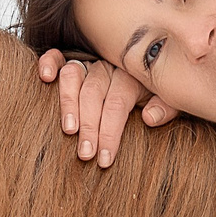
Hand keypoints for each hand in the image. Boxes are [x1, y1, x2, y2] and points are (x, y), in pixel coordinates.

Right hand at [38, 49, 174, 167]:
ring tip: (69, 130)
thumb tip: (149, 118)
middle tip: (86, 154)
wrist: (160, 68)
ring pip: (74, 76)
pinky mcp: (74, 62)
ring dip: (68, 103)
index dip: (110, 131)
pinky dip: (49, 63)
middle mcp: (110, 66)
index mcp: (133, 75)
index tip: (105, 159)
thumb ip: (165, 108)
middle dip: (90, 126)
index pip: (118, 102)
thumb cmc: (157, 95)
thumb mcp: (170, 101)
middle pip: (94, 93)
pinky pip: (58, 57)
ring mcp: (90, 63)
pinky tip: (45, 78)